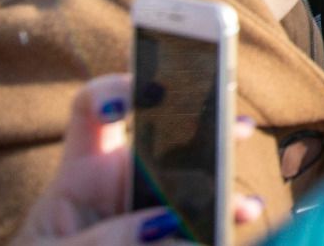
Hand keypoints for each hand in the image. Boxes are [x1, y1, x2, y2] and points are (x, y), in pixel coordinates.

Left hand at [12, 75, 263, 245]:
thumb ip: (102, 240)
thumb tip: (168, 224)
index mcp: (81, 173)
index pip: (91, 111)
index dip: (110, 92)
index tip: (132, 100)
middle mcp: (123, 183)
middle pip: (168, 142)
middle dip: (207, 127)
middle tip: (235, 129)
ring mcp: (151, 211)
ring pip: (196, 186)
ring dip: (223, 186)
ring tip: (241, 200)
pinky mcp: (171, 236)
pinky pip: (202, 225)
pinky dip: (224, 224)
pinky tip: (240, 222)